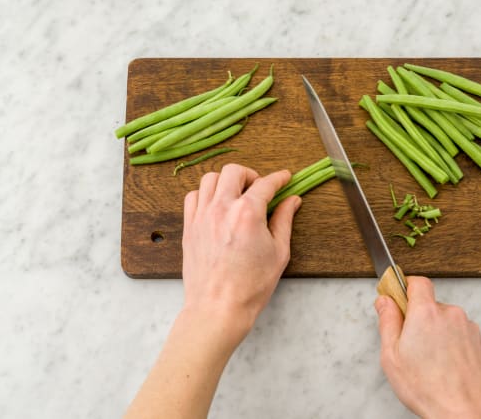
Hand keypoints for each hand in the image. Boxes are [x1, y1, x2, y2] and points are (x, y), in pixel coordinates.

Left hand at [181, 163, 300, 340]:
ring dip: (226, 181)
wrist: (218, 308)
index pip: (265, 183)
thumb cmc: (250, 286)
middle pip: (233, 171)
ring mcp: (202, 216)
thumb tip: (292, 201)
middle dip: (250, 174)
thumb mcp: (278, 252)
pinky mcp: (189, 227)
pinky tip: (216, 205)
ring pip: (210, 179)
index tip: (285, 178)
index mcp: (248, 213)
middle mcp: (222, 208)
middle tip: (259, 188)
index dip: (279, 178)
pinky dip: (206, 194)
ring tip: (237, 194)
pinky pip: (193, 196)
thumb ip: (284, 220)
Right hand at [375, 277, 480, 418]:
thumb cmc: (430, 389)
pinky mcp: (479, 343)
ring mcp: (468, 328)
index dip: (405, 288)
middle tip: (409, 345)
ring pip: (445, 321)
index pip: (417, 282)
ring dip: (436, 334)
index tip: (397, 300)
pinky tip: (444, 368)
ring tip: (429, 363)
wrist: (469, 412)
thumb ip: (387, 322)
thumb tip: (385, 302)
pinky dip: (451, 346)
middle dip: (418, 319)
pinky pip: (459, 335)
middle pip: (430, 304)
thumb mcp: (392, 356)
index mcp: (426, 313)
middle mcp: (451, 314)